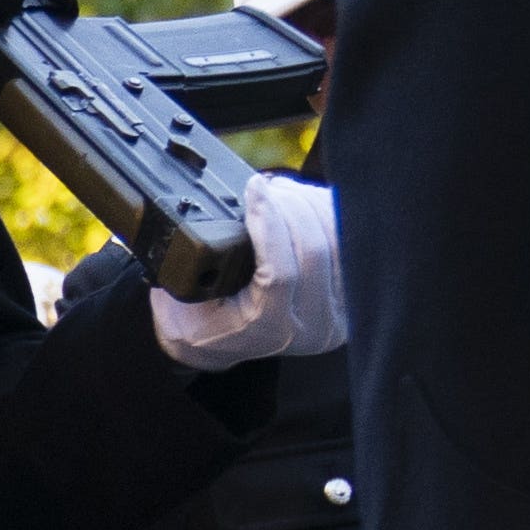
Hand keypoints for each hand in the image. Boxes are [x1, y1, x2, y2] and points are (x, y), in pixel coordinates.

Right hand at [147, 169, 344, 370]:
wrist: (221, 343)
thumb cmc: (195, 320)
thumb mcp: (177, 304)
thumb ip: (187, 271)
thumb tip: (192, 220)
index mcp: (266, 332)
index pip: (279, 273)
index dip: (268, 222)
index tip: (253, 188)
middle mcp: (310, 329)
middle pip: (313, 251)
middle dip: (290, 206)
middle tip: (267, 186)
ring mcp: (338, 313)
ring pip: (337, 241)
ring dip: (310, 204)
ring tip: (282, 191)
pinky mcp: (353, 296)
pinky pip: (352, 243)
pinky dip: (329, 213)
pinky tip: (305, 201)